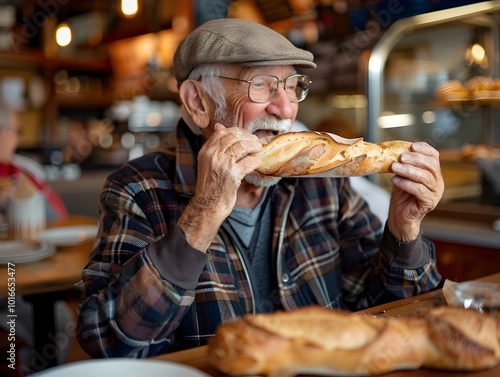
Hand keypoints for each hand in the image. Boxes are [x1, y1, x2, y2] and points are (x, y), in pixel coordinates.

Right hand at [178, 123, 262, 250]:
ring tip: (258, 149)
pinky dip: (256, 161)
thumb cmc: (211, 185)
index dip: (236, 131)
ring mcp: (222, 164)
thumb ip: (214, 146)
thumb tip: (219, 127)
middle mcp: (212, 156)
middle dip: (247, 137)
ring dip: (254, 146)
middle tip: (255, 142)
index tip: (245, 135)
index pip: (222, 133)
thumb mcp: (208, 163)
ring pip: (242, 147)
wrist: (208, 205)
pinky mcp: (232, 175)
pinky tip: (258, 163)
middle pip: (233, 137)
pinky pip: (248, 162)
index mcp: (205, 151)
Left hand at [387, 142, 443, 240]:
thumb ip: (404, 164)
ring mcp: (435, 193)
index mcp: (433, 173)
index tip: (412, 146)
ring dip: (408, 170)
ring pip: (425, 177)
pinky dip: (406, 183)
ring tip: (394, 167)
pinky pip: (419, 190)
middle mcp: (438, 182)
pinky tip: (395, 180)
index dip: (424, 149)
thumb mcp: (402, 176)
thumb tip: (396, 149)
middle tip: (400, 157)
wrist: (400, 216)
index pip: (434, 156)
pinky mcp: (429, 203)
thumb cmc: (402, 194)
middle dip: (415, 159)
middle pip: (431, 165)